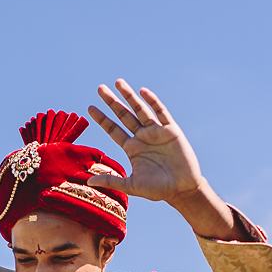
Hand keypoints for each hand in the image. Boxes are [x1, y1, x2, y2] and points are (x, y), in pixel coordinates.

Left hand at [86, 80, 206, 204]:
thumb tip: (88, 182)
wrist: (182, 189)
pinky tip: (143, 91)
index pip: (113, 129)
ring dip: (129, 96)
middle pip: (123, 115)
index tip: (89, 107)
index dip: (102, 119)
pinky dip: (153, 101)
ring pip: (140, 109)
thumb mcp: (132, 185)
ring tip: (118, 82)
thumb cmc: (158, 189)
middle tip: (100, 88)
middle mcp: (142, 137)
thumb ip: (112, 180)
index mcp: (132, 148)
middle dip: (112, 102)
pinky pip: (161, 113)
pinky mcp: (171, 130)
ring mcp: (156, 132)